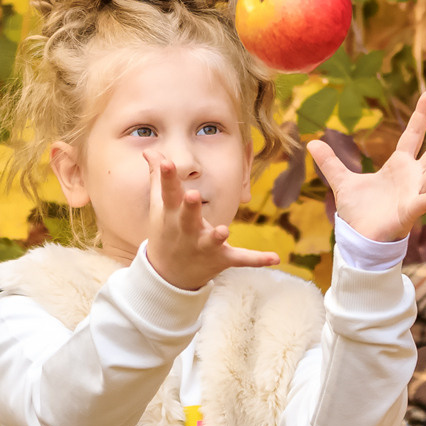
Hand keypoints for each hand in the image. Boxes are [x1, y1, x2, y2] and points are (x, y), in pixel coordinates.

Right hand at [143, 152, 279, 290]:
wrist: (168, 275)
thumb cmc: (166, 232)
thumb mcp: (160, 207)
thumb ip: (159, 178)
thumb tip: (151, 151)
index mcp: (172, 215)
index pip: (169, 193)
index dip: (168, 178)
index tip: (167, 163)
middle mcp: (187, 230)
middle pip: (188, 217)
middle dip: (190, 207)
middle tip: (192, 195)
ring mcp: (204, 246)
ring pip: (212, 241)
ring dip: (217, 236)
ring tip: (224, 231)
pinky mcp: (221, 259)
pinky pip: (240, 259)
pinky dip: (256, 259)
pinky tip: (274, 258)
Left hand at [307, 91, 425, 242]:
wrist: (358, 239)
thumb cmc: (358, 212)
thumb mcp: (341, 182)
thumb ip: (331, 163)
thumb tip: (311, 143)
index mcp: (399, 166)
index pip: (413, 135)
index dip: (421, 116)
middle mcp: (412, 177)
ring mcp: (413, 194)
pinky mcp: (408, 213)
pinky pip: (422, 204)